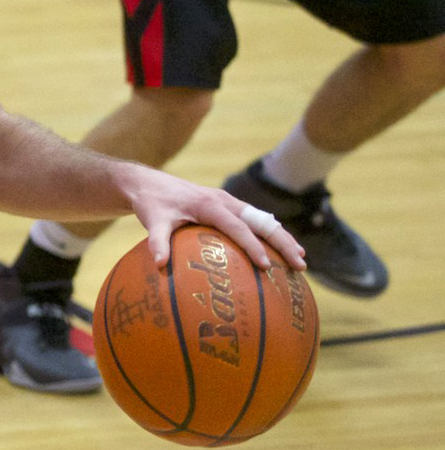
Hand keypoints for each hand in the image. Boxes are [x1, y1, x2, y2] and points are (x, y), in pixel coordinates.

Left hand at [123, 166, 306, 271]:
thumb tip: (159, 264)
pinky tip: (280, 252)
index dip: (253, 246)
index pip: (238, 228)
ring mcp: (228, 202)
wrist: (148, 182)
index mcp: (210, 204)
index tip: (266, 266)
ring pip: (264, 220)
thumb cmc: (151, 203)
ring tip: (300, 259)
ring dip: (282, 238)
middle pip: (262, 222)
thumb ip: (156, 241)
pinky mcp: (227, 206)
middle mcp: (224, 201)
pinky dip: (270, 233)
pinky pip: (255, 220)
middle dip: (283, 243)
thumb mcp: (152, 220)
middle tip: (300, 264)